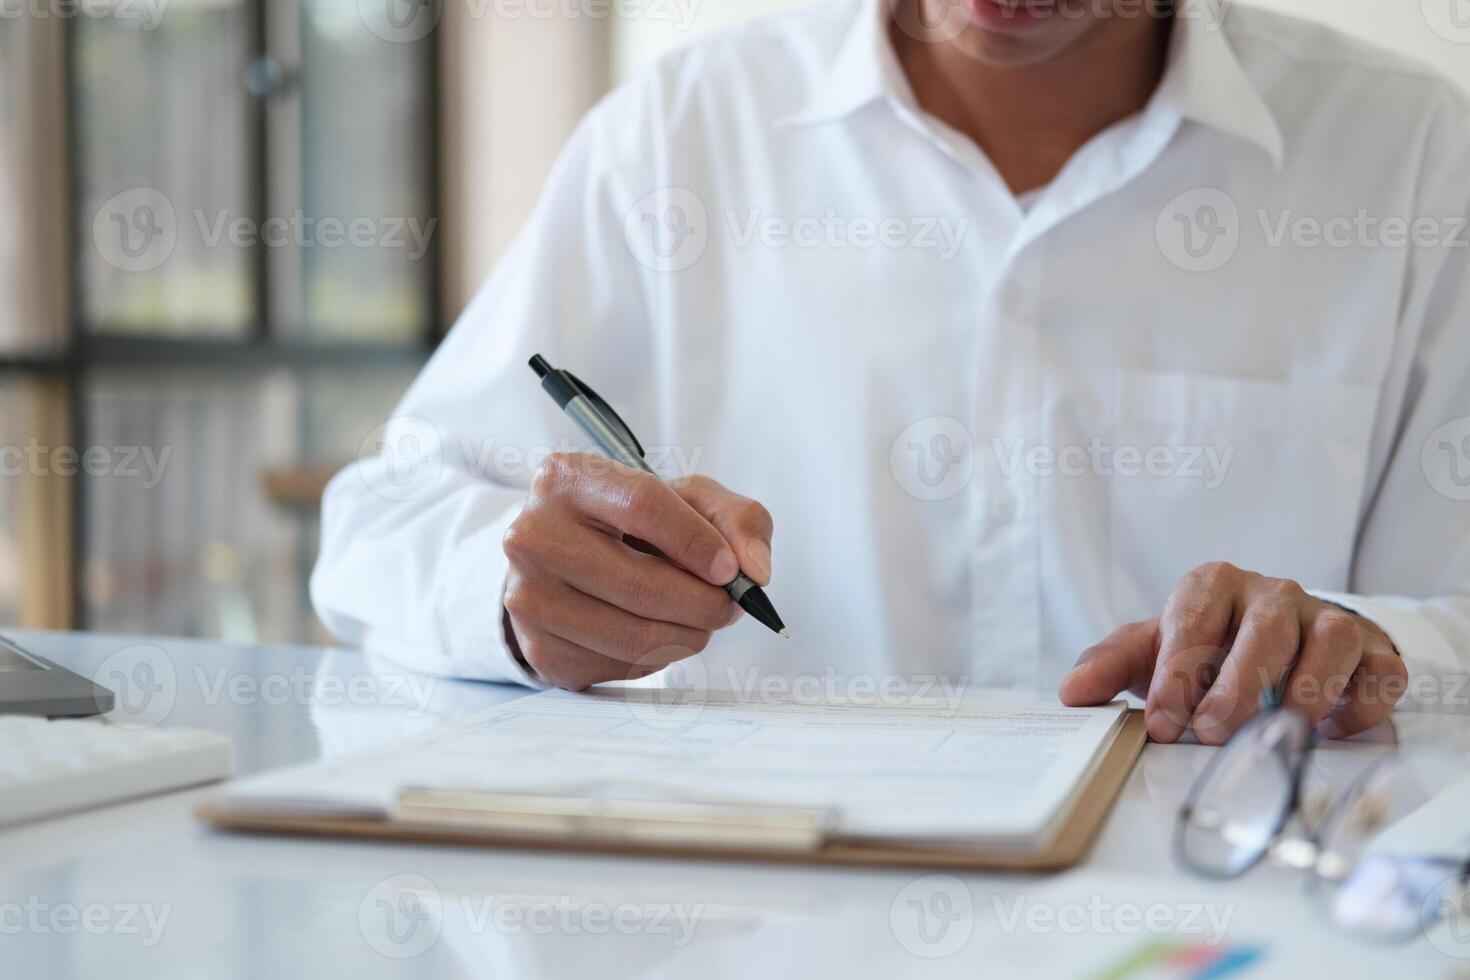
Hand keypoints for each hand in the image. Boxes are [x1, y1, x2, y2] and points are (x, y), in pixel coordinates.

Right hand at [502, 453, 772, 689]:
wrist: (564, 559)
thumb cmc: (629, 523)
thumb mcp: (685, 499)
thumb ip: (736, 518)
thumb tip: (755, 571)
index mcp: (567, 480)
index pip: (643, 506)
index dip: (698, 543)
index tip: (731, 570)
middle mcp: (533, 536)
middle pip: (641, 584)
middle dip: (705, 603)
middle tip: (730, 605)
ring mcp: (528, 597)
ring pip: (634, 635)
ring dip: (689, 635)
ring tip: (700, 619)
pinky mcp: (539, 648)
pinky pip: (621, 666)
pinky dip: (658, 656)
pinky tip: (658, 631)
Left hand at [1058, 562, 1406, 742]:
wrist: (1274, 635)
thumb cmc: (1207, 644)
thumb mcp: (1153, 648)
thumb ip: (1111, 666)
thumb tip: (1071, 694)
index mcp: (1212, 585)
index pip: (1193, 622)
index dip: (1177, 674)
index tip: (1164, 724)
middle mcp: (1272, 593)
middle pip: (1262, 630)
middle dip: (1237, 685)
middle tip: (1212, 733)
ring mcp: (1325, 616)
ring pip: (1330, 640)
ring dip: (1306, 691)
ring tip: (1279, 734)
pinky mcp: (1370, 647)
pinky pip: (1379, 669)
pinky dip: (1362, 701)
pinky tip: (1334, 730)